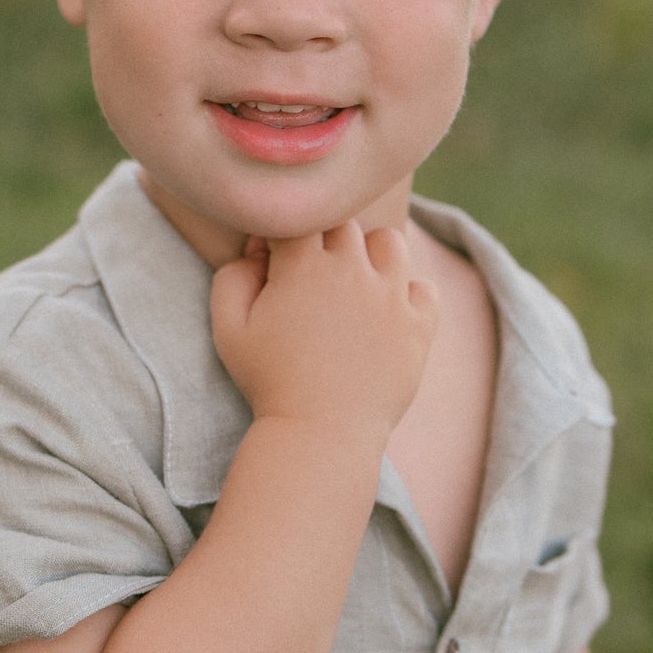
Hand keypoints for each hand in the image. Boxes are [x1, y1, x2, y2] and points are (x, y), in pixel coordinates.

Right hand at [210, 223, 437, 445]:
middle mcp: (352, 270)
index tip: (271, 267)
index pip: (298, 218)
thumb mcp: (228, 328)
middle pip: (343, 225)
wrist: (320, 434)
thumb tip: (258, 252)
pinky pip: (424, 288)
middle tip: (309, 283)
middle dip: (323, 243)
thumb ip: (232, 276)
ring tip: (352, 288)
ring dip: (370, 256)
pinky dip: (408, 294)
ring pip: (389, 243)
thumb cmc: (268, 381)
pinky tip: (385, 314)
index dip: (281, 238)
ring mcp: (391, 297)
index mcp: (303, 265)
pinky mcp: (418, 326)